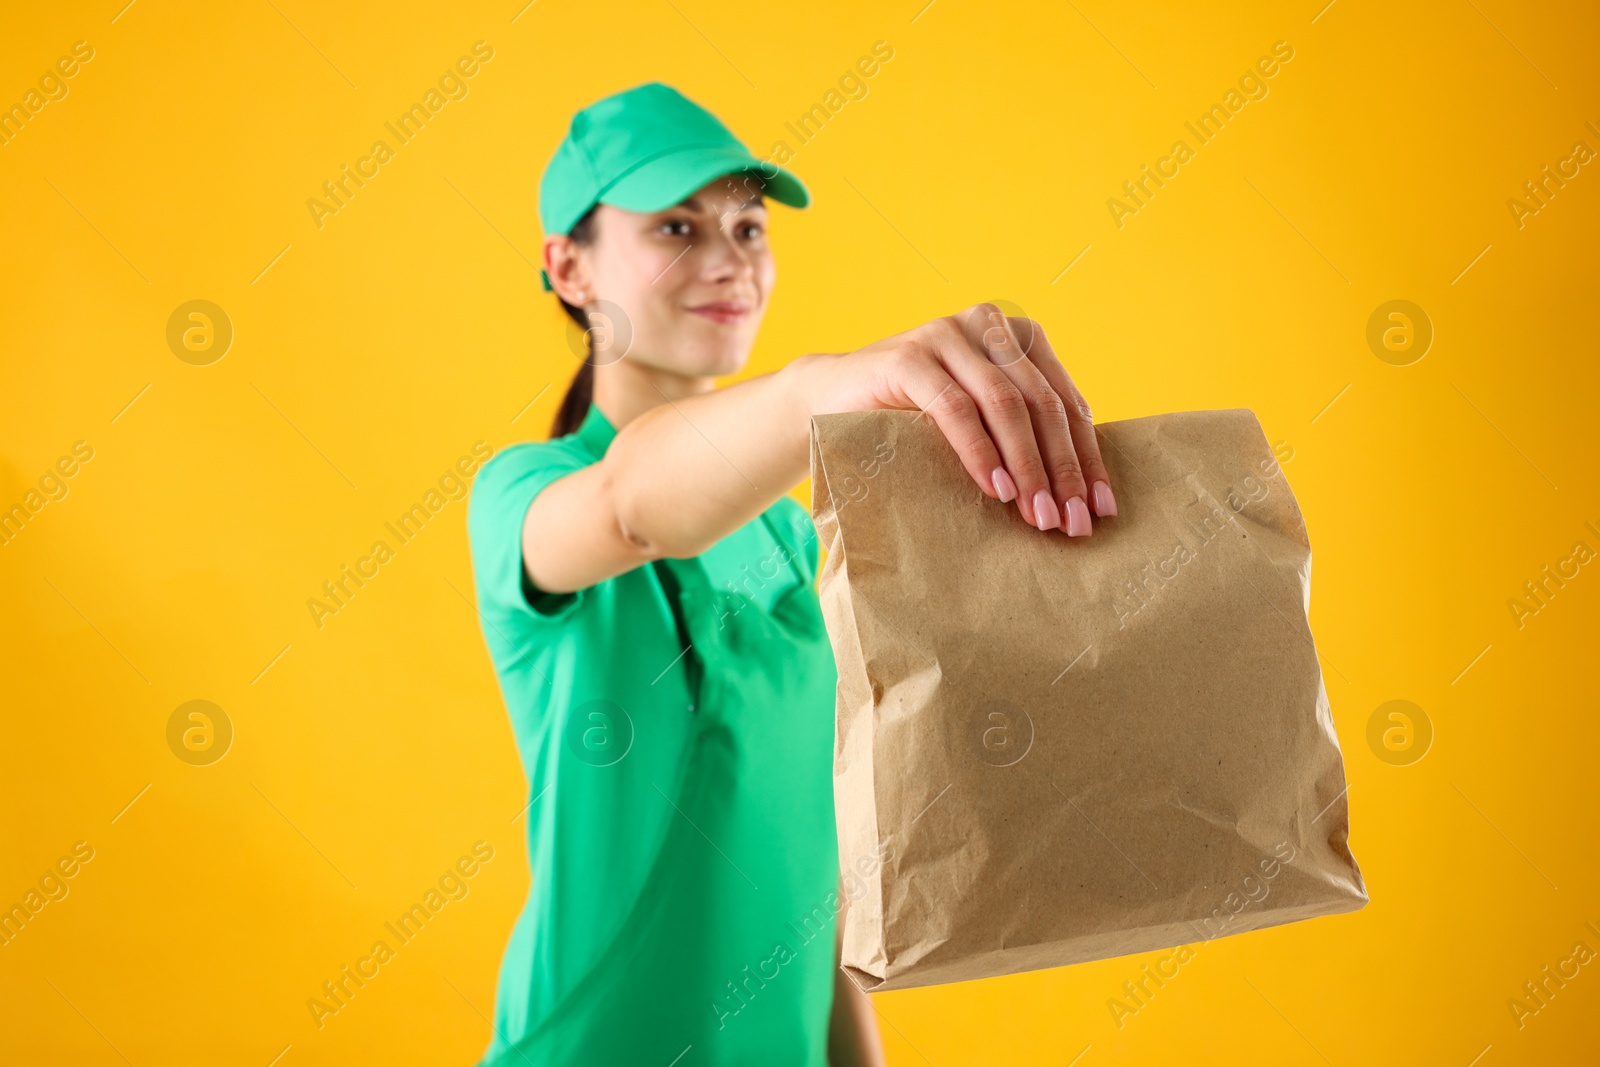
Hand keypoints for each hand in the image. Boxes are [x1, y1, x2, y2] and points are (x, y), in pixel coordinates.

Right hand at [799, 302, 1115, 534]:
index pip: (1065, 400)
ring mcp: (946, 335)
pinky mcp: (908, 356)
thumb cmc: (911, 418)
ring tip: (1038, 516)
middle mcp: (987, 325)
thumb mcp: (977, 418)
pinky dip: (981, 452)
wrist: (828, 400)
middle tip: (1073, 522)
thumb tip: (1083, 491)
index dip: (1087, 456)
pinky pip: (957, 408)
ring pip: (1006, 404)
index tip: (1102, 508)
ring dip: (1028, 466)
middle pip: (1043, 403)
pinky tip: (996, 489)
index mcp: (1016, 335)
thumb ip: (1022, 430)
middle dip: (1063, 469)